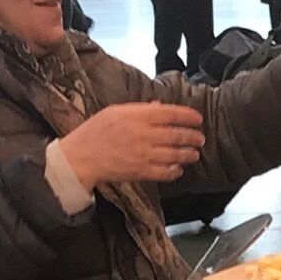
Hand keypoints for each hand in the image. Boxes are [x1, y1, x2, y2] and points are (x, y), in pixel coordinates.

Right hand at [62, 101, 205, 187]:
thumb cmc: (95, 131)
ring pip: (176, 154)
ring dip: (188, 154)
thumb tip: (160, 107)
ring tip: (194, 154)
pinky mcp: (141, 172)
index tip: (197, 119)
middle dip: (193, 137)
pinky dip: (175, 171)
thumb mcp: (115, 111)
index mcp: (138, 116)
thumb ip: (140, 110)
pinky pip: (165, 172)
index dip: (188, 116)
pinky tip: (178, 168)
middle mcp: (144, 134)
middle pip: (178, 135)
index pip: (171, 114)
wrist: (81, 157)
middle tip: (200, 138)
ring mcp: (144, 154)